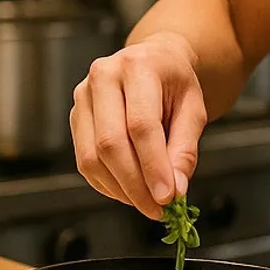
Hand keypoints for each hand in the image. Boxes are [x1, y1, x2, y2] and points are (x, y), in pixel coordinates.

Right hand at [70, 33, 207, 221]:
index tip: (167, 197)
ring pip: (92, 157)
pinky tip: (129, 190)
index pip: (141, 124)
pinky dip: (107, 184)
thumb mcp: (193, 109)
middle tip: (157, 209)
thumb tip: (174, 189)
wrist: (154, 60)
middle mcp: (103, 77)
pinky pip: (84, 161)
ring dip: (120, 189)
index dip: (153, 165)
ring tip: (146, 202)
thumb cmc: (175, 82)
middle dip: (134, 184)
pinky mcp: (76, 117)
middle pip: (110, 143)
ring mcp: (83, 96)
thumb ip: (185, 149)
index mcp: (138, 66)